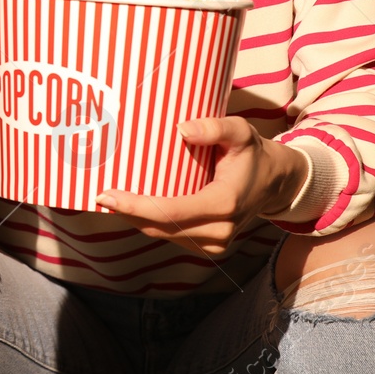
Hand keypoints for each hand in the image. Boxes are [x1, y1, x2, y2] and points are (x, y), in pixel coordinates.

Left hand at [94, 117, 310, 255]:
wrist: (275, 182)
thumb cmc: (252, 153)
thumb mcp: (240, 131)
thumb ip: (214, 128)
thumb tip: (181, 129)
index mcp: (224, 203)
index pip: (171, 212)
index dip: (135, 206)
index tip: (106, 195)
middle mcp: (219, 231)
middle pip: (160, 228)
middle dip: (127, 214)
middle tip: (99, 195)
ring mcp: (214, 243)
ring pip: (162, 235)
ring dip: (135, 220)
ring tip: (110, 200)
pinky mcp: (208, 245)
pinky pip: (171, 237)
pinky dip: (149, 223)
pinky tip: (132, 208)